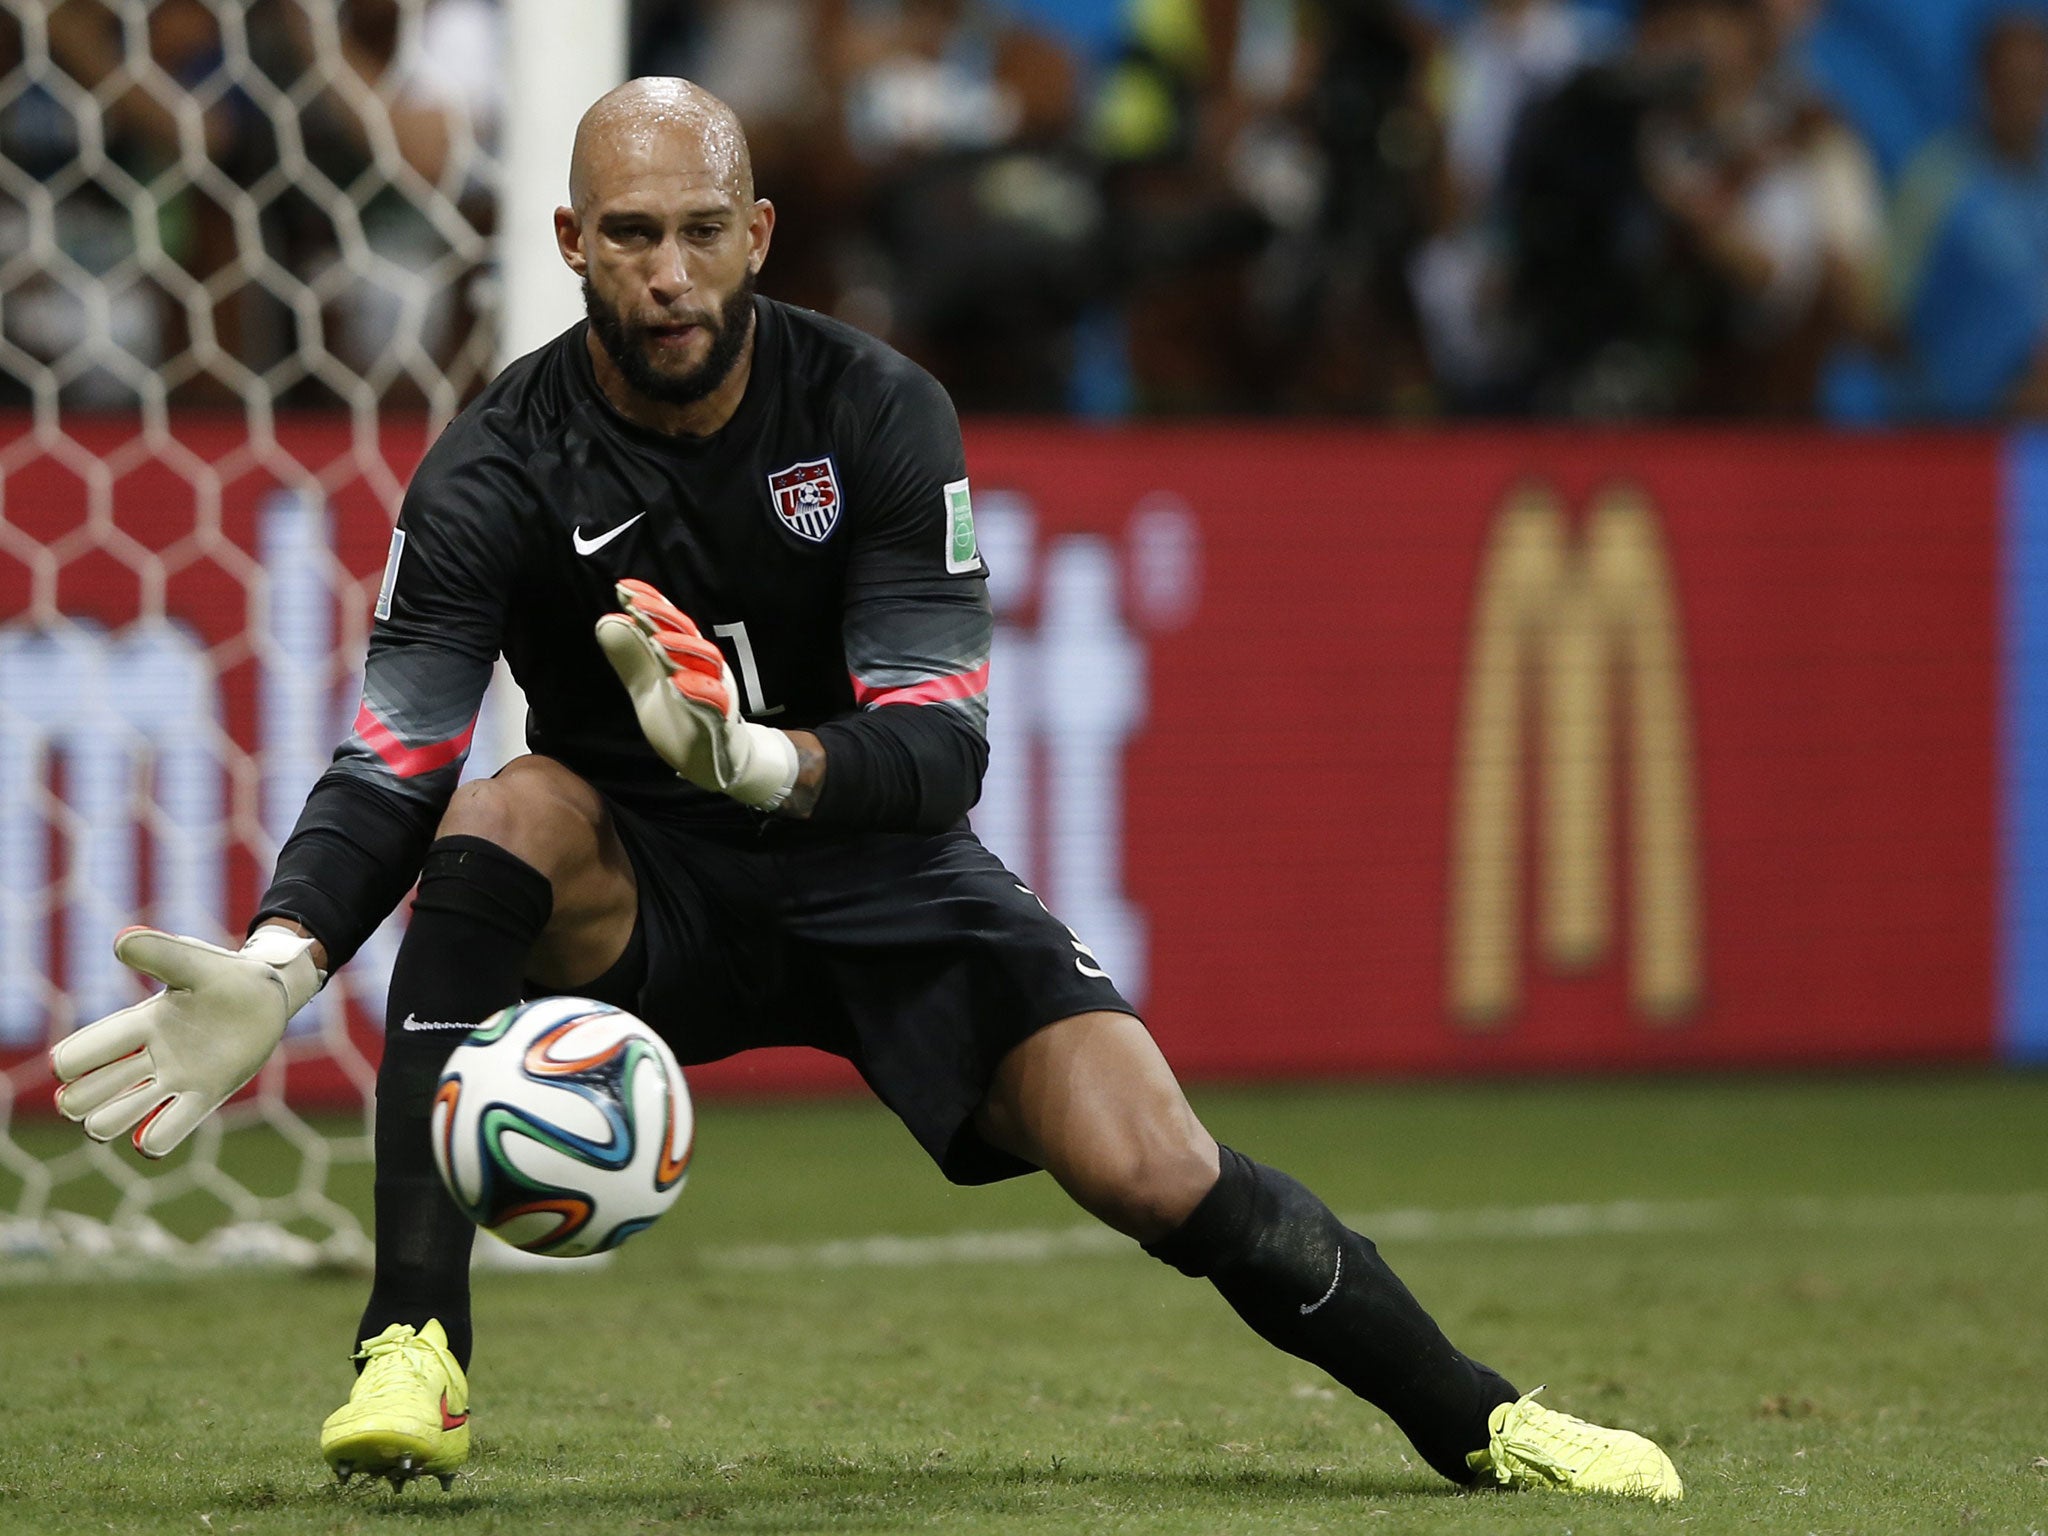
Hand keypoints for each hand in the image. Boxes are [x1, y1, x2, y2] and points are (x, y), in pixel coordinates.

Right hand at [49, 925, 325, 1157]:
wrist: (269, 995)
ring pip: (115, 1117)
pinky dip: (154, 1139)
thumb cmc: (227, 975)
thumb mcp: (194, 962)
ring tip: (124, 1114)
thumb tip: (121, 942)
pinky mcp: (204, 1096)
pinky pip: (167, 1131)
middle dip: (82, 1099)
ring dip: (110, 1121)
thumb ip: (161, 953)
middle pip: (88, 1093)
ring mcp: (175, 1080)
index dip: (70, 1061)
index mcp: (140, 1025)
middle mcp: (149, 1058)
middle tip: (94, 1097)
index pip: (86, 1051)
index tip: (67, 1065)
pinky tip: (152, 1139)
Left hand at [594, 578, 798, 810]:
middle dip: (663, 619)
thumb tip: (606, 620)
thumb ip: (631, 657)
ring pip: (705, 667)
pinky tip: (680, 682)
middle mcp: (706, 670)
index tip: (624, 588)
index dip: (651, 605)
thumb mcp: (648, 687)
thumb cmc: (685, 716)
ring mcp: (717, 695)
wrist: (719, 762)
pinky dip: (700, 693)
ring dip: (682, 651)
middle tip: (636, 604)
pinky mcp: (722, 725)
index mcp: (688, 658)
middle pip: (688, 638)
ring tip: (656, 641)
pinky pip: (715, 706)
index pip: (669, 626)